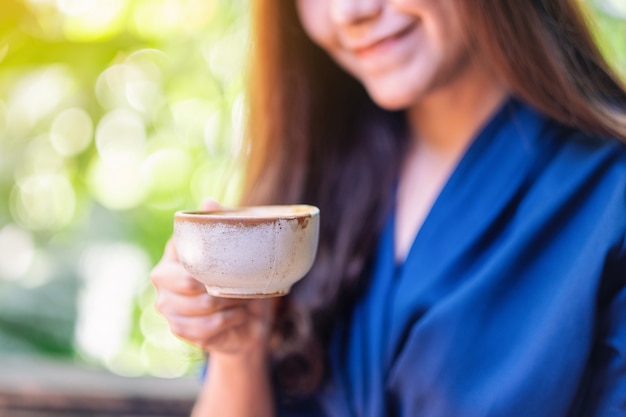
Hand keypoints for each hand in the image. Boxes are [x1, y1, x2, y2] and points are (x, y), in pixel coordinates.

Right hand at [150, 199, 276, 355]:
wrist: (247, 320)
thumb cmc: (240, 278)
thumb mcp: (237, 248)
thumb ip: (222, 222)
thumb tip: (208, 202)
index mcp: (174, 252)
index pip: (183, 251)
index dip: (211, 260)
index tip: (233, 263)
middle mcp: (163, 277)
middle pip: (189, 282)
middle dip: (223, 285)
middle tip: (242, 285)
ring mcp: (167, 305)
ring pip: (201, 306)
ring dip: (230, 304)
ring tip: (243, 300)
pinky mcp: (178, 328)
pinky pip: (204, 327)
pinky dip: (227, 321)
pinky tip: (238, 315)